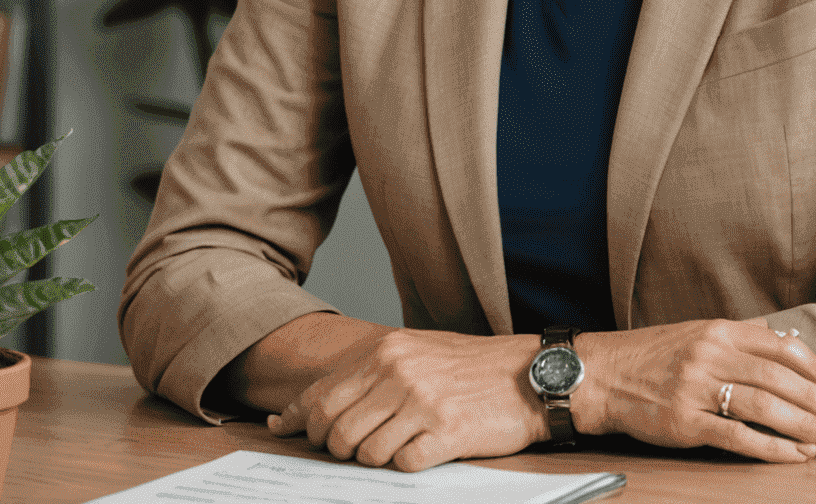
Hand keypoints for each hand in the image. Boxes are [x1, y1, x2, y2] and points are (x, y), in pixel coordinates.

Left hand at [265, 326, 544, 471]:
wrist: (530, 376)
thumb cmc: (471, 368)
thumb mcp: (417, 353)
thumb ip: (369, 374)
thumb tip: (312, 406)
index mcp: (387, 351)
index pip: (323, 394)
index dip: (300, 420)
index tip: (285, 430)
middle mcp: (398, 372)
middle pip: (336, 430)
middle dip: (336, 449)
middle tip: (353, 450)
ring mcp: (420, 402)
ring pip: (365, 454)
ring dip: (374, 460)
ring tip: (398, 446)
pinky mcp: (444, 432)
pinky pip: (402, 465)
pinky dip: (407, 465)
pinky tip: (423, 450)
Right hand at [571, 319, 815, 463]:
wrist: (604, 374)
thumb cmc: (653, 355)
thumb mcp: (697, 332)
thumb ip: (739, 336)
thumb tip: (785, 341)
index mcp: (718, 331)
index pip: (778, 346)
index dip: (812, 366)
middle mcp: (711, 355)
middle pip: (778, 378)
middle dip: (815, 401)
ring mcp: (698, 389)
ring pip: (765, 407)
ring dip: (803, 426)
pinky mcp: (686, 423)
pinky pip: (739, 437)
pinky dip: (773, 448)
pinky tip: (794, 455)